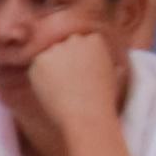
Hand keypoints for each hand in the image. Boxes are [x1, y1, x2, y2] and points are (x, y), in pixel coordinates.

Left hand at [21, 25, 124, 141]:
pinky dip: (39, 79)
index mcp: (95, 40)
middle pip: (63, 46)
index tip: (80, 74)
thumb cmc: (103, 102)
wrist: (86, 115)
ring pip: (48, 57)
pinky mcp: (39, 60)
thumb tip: (119, 69)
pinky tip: (52, 91)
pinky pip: (35, 69)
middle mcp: (75, 40)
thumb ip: (113, 68)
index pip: (81, 42)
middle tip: (68, 83)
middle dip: (64, 61)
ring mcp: (56, 49)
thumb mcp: (115, 80)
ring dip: (50, 69)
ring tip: (62, 90)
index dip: (79, 60)